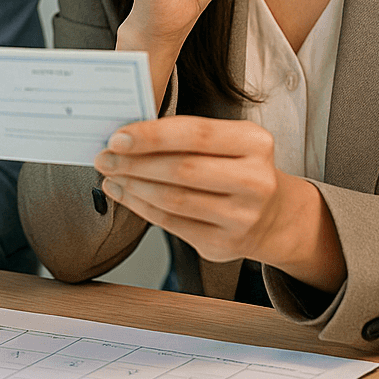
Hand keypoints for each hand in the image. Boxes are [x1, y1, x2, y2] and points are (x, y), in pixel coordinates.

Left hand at [93, 116, 344, 290]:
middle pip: (182, 169)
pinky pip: (171, 224)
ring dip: (133, 186)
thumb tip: (127, 135)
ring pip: (173, 199)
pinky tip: (124, 193)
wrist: (274, 215)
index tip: (118, 136)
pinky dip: (141, 207)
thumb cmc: (238, 168)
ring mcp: (242, 217)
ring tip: (110, 174)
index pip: (196, 134)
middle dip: (135, 162)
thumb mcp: (229, 141)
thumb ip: (186, 136)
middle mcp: (255, 181)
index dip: (153, 135)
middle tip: (105, 156)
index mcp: (255, 143)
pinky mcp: (223, 245)